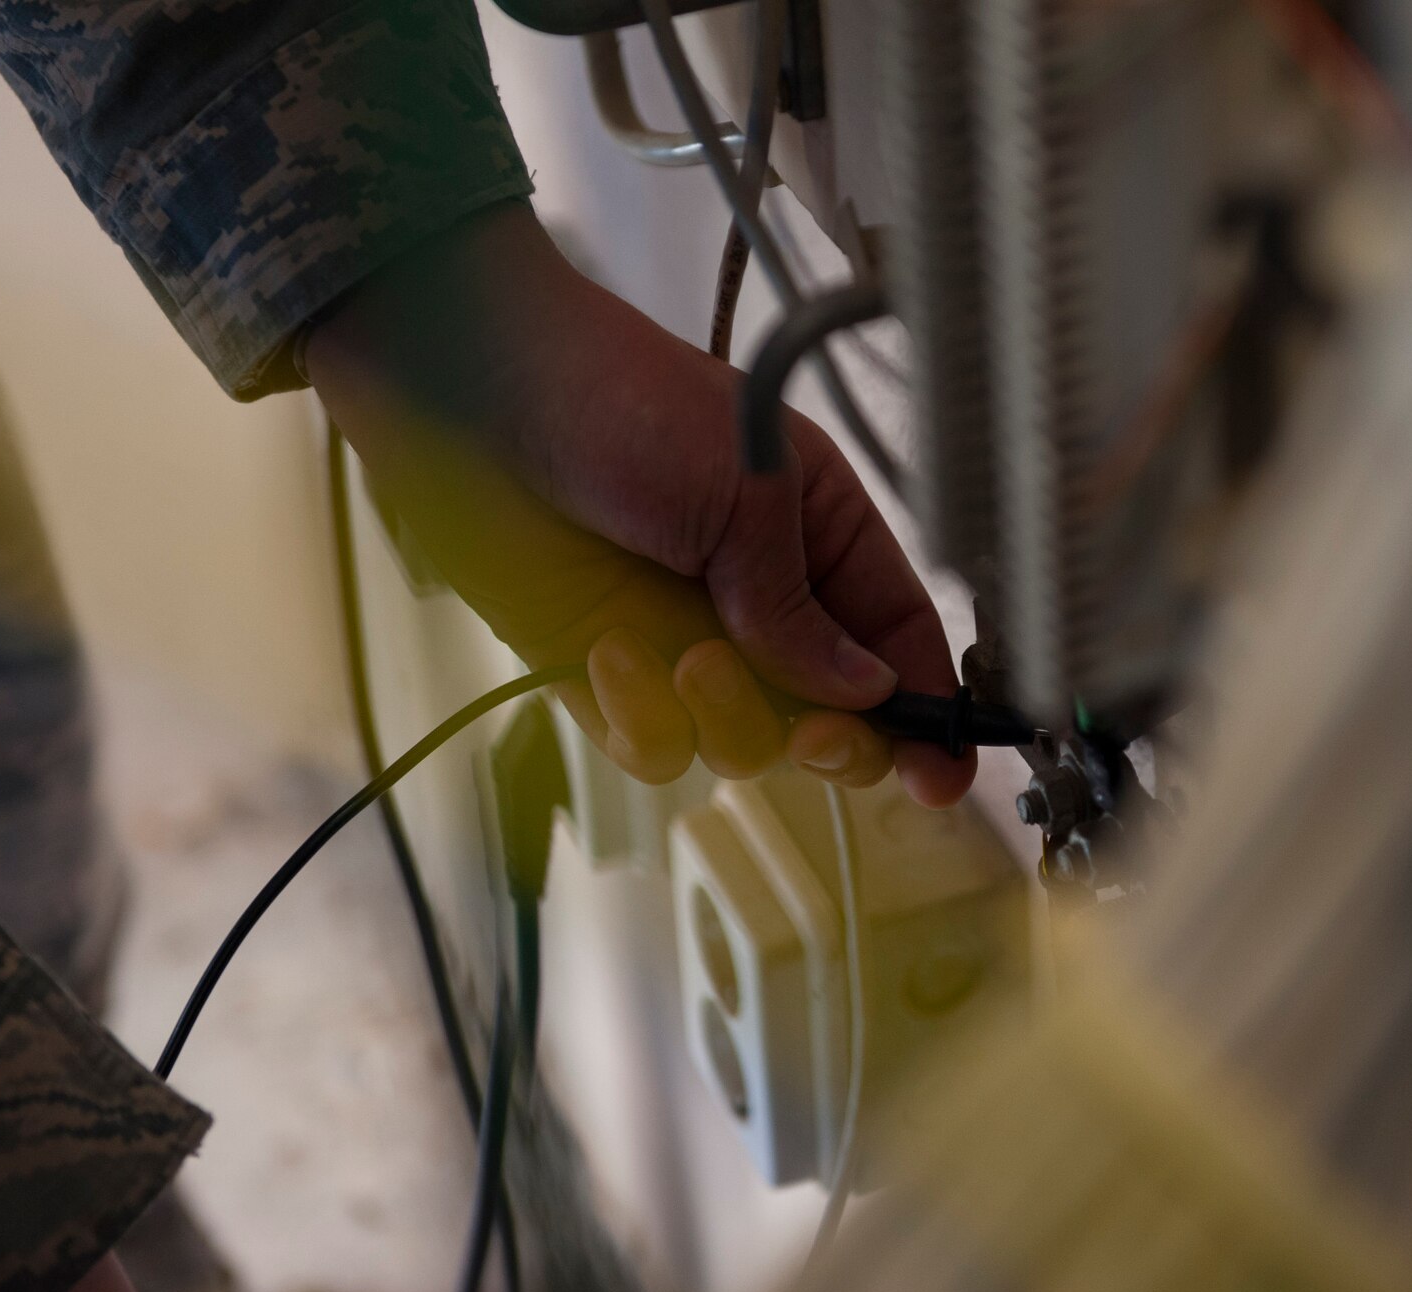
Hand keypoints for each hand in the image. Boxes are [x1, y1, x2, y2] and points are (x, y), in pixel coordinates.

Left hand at [306, 202, 974, 806]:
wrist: (472, 396)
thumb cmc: (620, 404)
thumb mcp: (746, 492)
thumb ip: (802, 605)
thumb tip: (866, 693)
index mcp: (823, 538)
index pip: (899, 641)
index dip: (929, 712)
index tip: (939, 775)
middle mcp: (764, 602)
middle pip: (838, 719)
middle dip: (833, 740)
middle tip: (813, 730)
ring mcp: (688, 642)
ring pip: (748, 745)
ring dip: (727, 717)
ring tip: (683, 658)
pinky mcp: (609, 676)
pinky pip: (655, 746)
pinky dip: (640, 719)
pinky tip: (607, 657)